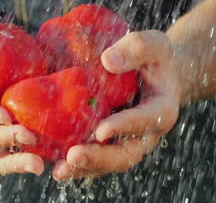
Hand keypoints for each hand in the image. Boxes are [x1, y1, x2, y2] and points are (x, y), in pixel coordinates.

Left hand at [52, 30, 180, 179]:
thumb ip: (136, 49)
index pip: (144, 121)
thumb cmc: (155, 57)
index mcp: (161, 110)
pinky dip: (77, 161)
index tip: (101, 130)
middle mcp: (145, 134)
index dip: (124, 127)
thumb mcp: (154, 45)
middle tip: (74, 156)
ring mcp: (126, 141)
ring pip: (107, 162)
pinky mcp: (110, 141)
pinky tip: (54, 160)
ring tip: (60, 170)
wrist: (157, 74)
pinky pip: (95, 156)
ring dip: (84, 167)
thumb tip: (107, 60)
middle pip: (125, 154)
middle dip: (99, 158)